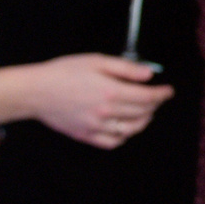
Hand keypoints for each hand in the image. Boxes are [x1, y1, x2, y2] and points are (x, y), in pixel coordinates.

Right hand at [28, 54, 170, 148]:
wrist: (36, 91)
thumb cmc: (64, 72)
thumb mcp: (96, 61)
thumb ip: (125, 68)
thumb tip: (149, 74)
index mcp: (110, 91)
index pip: (147, 97)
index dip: (162, 94)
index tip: (168, 91)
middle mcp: (106, 112)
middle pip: (142, 113)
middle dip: (154, 105)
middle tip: (156, 98)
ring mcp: (96, 127)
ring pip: (131, 130)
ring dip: (143, 121)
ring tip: (146, 113)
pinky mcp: (86, 136)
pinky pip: (113, 142)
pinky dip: (124, 136)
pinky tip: (126, 128)